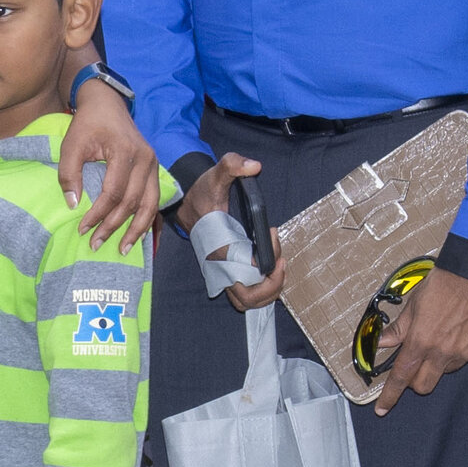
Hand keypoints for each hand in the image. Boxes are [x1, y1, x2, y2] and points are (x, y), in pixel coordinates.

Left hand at [61, 80, 168, 250]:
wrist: (107, 104)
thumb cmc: (87, 124)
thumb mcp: (71, 144)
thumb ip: (69, 174)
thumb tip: (74, 205)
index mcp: (125, 151)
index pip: (113, 192)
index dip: (98, 214)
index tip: (82, 228)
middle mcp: (145, 159)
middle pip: (132, 201)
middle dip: (114, 226)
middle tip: (96, 243)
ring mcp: (153, 163)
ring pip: (150, 204)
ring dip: (137, 229)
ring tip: (123, 249)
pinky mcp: (154, 168)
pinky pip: (154, 199)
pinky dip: (147, 218)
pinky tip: (139, 235)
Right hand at [176, 154, 286, 310]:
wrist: (187, 200)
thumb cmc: (202, 191)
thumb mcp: (216, 173)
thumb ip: (233, 164)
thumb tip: (255, 167)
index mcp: (219, 250)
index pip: (245, 275)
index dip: (266, 266)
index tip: (272, 234)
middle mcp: (220, 268)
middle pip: (248, 298)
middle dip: (272, 284)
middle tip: (281, 261)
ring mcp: (224, 273)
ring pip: (247, 301)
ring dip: (269, 291)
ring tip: (279, 266)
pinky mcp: (228, 272)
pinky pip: (245, 295)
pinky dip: (262, 291)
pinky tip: (271, 268)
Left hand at [367, 265, 467, 415]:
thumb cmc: (444, 283)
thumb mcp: (413, 304)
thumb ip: (398, 329)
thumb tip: (382, 342)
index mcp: (420, 341)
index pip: (401, 377)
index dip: (390, 396)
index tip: (382, 408)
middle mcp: (442, 352)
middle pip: (424, 385)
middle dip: (415, 381)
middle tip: (415, 364)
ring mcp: (464, 353)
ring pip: (446, 371)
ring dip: (439, 362)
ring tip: (443, 335)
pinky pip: (466, 358)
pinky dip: (460, 350)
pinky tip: (461, 330)